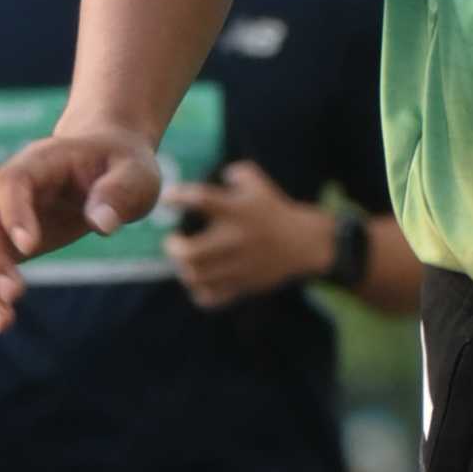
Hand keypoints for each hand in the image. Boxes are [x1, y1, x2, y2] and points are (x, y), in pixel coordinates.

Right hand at [0, 127, 164, 332]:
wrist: (105, 158)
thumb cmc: (122, 166)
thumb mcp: (136, 174)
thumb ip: (120, 192)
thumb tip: (102, 224)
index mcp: (41, 161)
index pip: (12, 182)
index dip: (14, 212)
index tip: (30, 247)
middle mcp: (10, 186)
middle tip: (13, 295)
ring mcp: (3, 214)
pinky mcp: (6, 239)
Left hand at [163, 160, 331, 310]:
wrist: (304, 243)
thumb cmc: (273, 209)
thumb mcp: (257, 183)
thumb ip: (235, 173)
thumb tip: (214, 175)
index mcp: (237, 210)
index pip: (200, 199)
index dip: (178, 197)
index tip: (168, 197)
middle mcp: (235, 239)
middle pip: (190, 252)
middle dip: (174, 248)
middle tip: (173, 243)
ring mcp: (238, 265)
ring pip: (196, 277)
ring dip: (184, 269)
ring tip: (186, 262)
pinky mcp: (243, 285)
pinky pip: (211, 298)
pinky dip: (199, 292)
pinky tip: (202, 280)